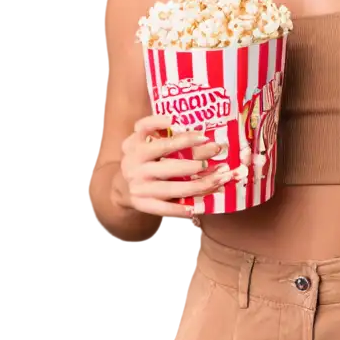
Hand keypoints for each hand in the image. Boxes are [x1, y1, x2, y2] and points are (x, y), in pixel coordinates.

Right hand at [113, 114, 230, 217]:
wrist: (122, 186)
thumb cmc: (144, 158)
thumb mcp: (145, 140)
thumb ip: (163, 132)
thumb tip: (200, 131)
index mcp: (134, 144)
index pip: (148, 130)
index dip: (174, 131)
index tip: (200, 133)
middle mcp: (133, 164)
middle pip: (168, 162)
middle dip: (196, 158)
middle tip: (217, 152)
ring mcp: (137, 185)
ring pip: (171, 187)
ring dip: (198, 184)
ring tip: (218, 179)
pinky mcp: (141, 203)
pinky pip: (163, 208)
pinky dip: (181, 209)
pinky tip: (198, 207)